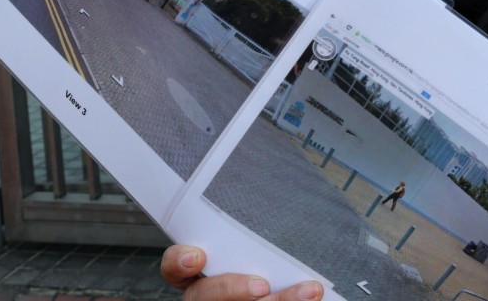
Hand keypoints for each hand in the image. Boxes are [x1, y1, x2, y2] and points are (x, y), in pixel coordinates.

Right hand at [160, 245, 323, 300]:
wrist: (280, 276)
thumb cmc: (269, 256)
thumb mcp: (256, 237)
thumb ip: (254, 230)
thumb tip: (285, 196)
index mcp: (200, 273)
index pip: (174, 267)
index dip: (180, 261)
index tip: (198, 255)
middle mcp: (205, 296)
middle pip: (202, 296)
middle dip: (231, 290)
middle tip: (262, 286)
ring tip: (310, 292)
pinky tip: (312, 298)